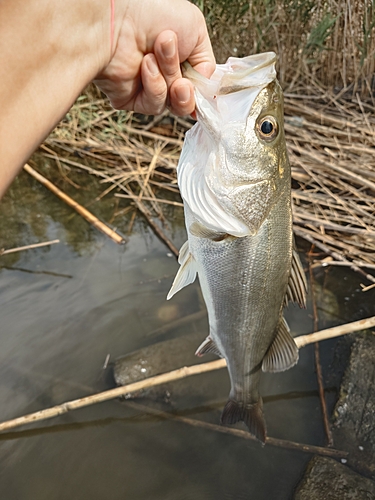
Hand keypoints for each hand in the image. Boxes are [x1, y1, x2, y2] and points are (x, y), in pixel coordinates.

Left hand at [94, 0, 214, 115]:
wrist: (118, 19)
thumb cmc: (152, 13)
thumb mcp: (195, 28)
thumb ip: (207, 62)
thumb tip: (203, 88)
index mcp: (179, 58)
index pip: (198, 85)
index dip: (202, 89)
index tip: (203, 85)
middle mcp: (163, 75)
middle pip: (187, 100)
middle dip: (187, 88)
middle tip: (182, 77)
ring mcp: (147, 88)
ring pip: (173, 104)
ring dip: (169, 79)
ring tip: (155, 55)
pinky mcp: (131, 100)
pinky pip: (154, 106)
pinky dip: (154, 86)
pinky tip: (145, 65)